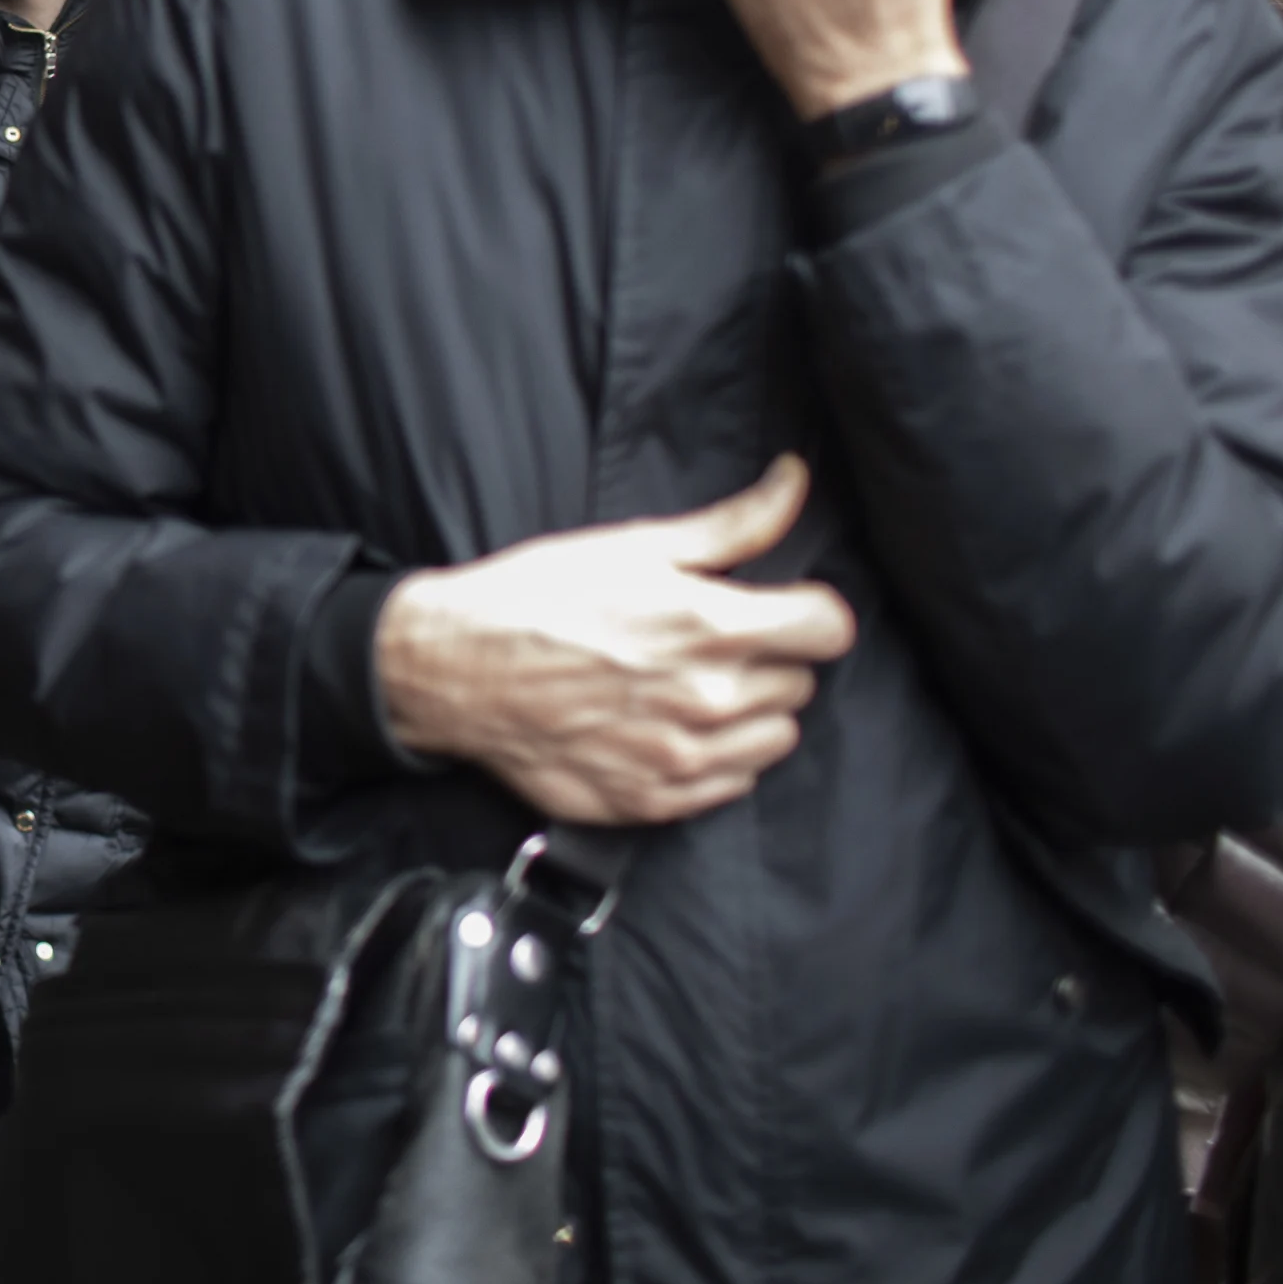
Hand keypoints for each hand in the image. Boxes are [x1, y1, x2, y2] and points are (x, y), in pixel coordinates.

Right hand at [374, 456, 856, 825]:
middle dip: (767, 657)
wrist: (452, 670)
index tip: (781, 608)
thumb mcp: (633, 544)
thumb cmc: (536, 597)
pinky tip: (671, 726)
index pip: (829, 628)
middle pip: (801, 682)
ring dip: (751, 711)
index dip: (809, 611)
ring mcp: (683, 758)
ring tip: (692, 687)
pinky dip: (718, 757)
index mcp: (708, 626)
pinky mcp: (656, 801)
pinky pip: (734, 784)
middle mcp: (707, 699)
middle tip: (709, 644)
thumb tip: (796, 481)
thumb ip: (731, 524)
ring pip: (776, 737)